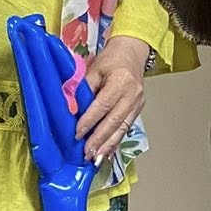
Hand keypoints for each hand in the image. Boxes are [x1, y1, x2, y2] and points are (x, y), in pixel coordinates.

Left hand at [75, 35, 151, 163]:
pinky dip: (116, 141)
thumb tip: (71, 108)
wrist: (133, 52)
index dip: (89, 121)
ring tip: (96, 158)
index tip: (77, 134)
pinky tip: (107, 152)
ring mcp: (137, 103)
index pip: (103, 105)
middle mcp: (132, 95)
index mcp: (121, 81)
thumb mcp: (94, 68)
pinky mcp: (138, 109)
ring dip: (108, 145)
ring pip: (122, 128)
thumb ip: (84, 88)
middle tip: (87, 153)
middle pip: (114, 121)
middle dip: (99, 139)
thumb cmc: (112, 59)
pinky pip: (126, 128)